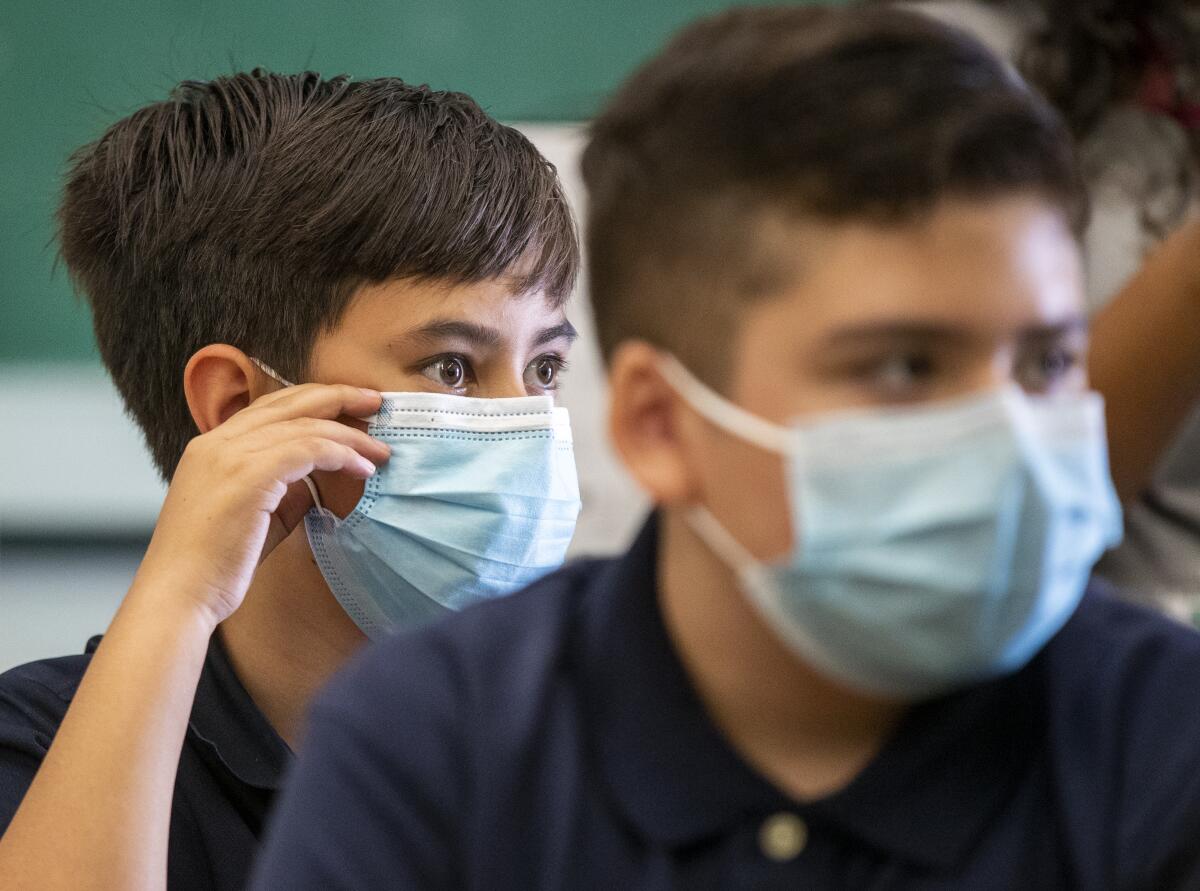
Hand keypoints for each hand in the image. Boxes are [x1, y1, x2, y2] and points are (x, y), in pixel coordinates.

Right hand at [136, 384, 388, 626]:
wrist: (180, 595)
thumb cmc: (215, 566)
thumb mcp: (255, 516)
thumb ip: (283, 491)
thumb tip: (317, 481)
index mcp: (212, 447)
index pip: (271, 407)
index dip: (315, 400)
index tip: (351, 405)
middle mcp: (218, 442)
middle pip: (290, 401)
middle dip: (338, 396)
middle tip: (376, 402)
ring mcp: (230, 455)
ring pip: (305, 425)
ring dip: (350, 436)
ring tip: (380, 452)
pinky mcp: (249, 475)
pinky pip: (308, 449)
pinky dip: (341, 455)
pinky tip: (363, 469)